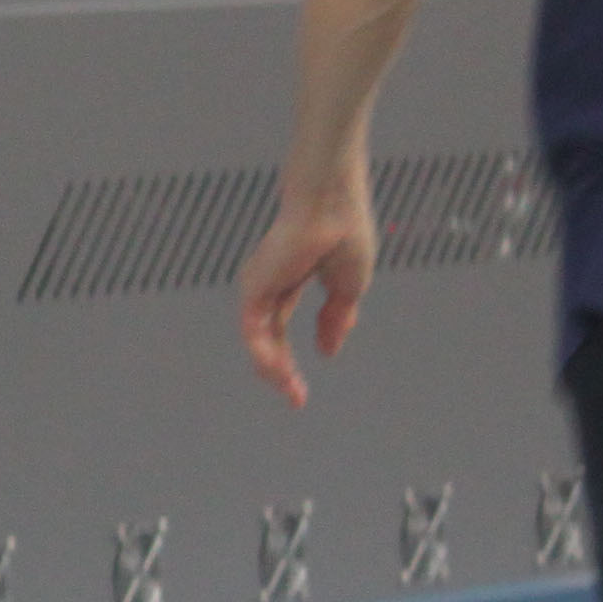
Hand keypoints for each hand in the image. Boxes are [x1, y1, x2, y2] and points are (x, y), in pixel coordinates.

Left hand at [236, 189, 375, 407]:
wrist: (333, 203)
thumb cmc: (344, 230)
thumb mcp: (349, 286)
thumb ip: (336, 319)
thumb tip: (327, 352)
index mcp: (289, 279)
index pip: (280, 327)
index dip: (290, 358)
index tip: (301, 389)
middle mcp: (269, 283)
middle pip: (266, 338)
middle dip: (280, 372)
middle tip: (296, 398)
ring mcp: (259, 284)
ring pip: (257, 339)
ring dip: (273, 370)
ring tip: (291, 391)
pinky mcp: (254, 286)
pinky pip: (253, 331)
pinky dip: (264, 354)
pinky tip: (279, 373)